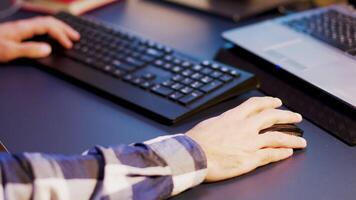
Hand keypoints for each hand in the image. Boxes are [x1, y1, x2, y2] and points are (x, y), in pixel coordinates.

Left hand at [0, 16, 79, 62]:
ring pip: (45, 23)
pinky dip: (51, 30)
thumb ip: (29, 50)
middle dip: (64, 28)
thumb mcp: (8, 52)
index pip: (48, 26)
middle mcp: (24, 26)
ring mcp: (21, 28)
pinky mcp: (19, 33)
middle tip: (76, 37)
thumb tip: (48, 49)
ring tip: (69, 35)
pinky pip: (40, 28)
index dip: (61, 35)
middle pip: (49, 21)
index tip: (69, 45)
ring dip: (59, 28)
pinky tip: (53, 36)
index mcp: (23, 28)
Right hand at [186, 97, 306, 181]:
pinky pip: (271, 154)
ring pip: (277, 137)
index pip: (256, 104)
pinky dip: (282, 153)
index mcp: (233, 117)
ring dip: (292, 138)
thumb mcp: (210, 123)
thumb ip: (223, 121)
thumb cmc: (196, 141)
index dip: (269, 102)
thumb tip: (226, 122)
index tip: (276, 102)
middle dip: (287, 116)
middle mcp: (245, 127)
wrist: (193, 155)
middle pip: (272, 117)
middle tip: (296, 117)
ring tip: (301, 141)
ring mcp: (250, 143)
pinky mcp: (250, 158)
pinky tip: (288, 153)